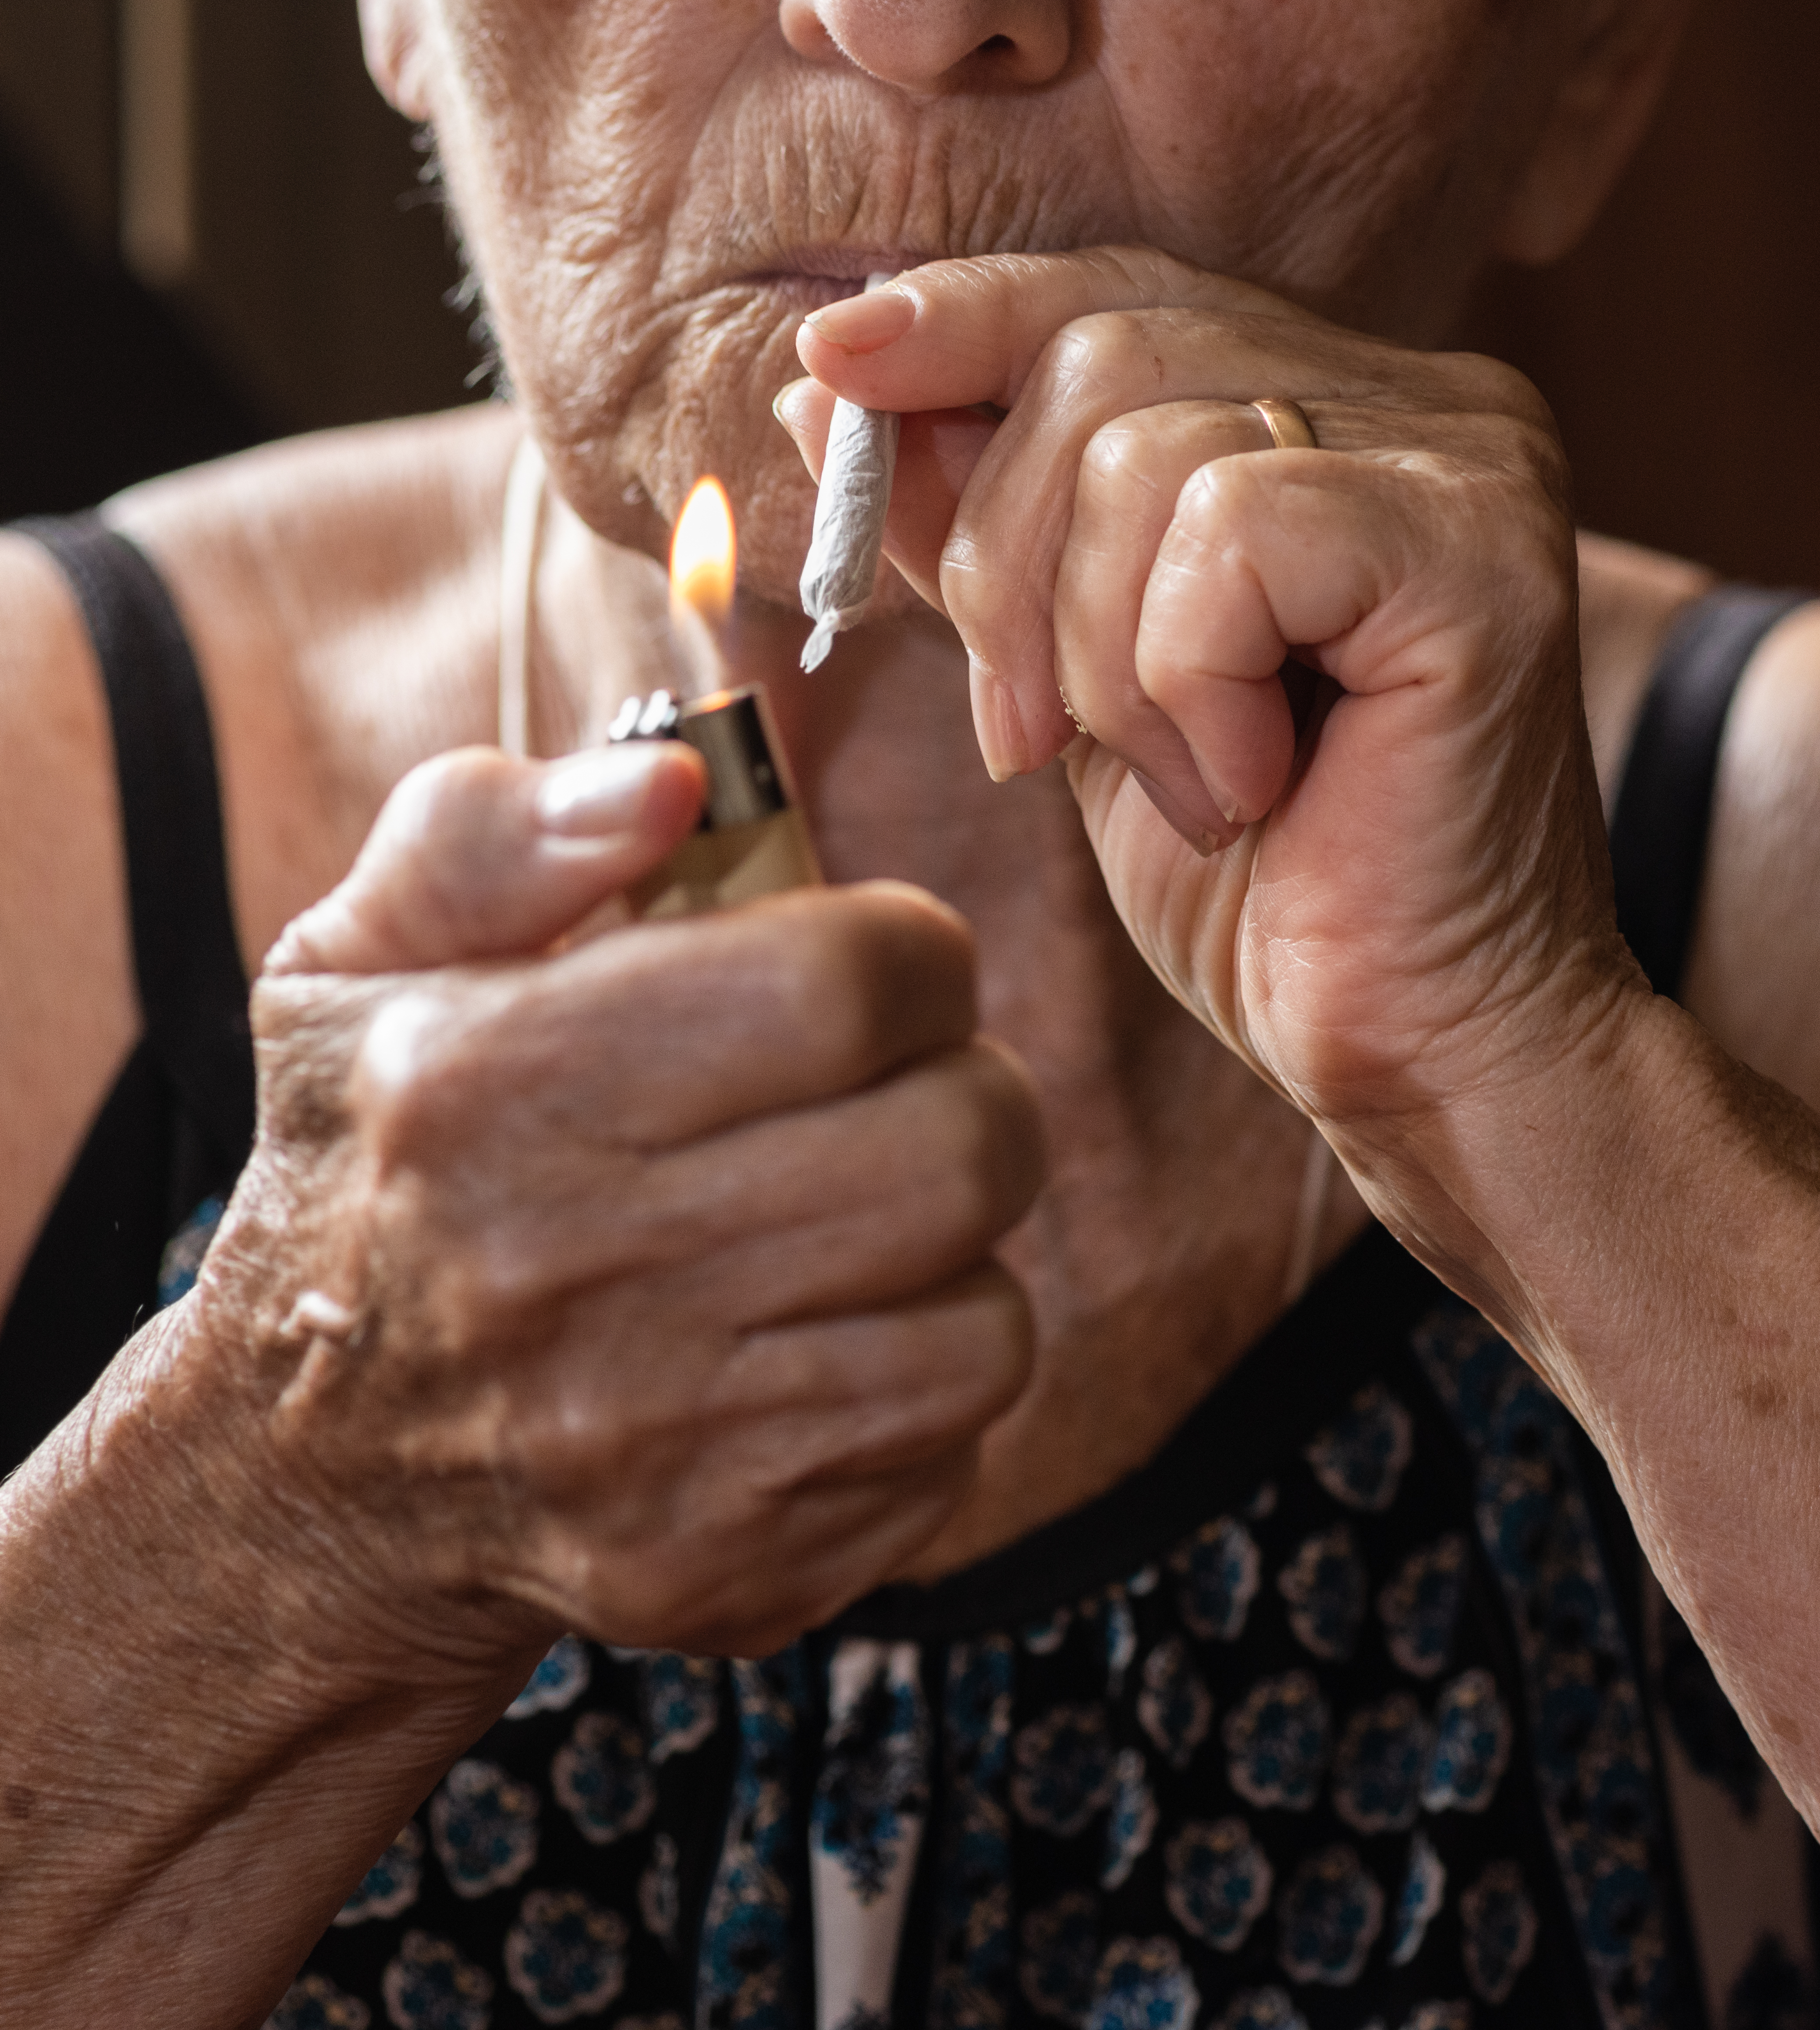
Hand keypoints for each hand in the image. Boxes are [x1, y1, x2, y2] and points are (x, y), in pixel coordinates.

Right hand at [184, 741, 1038, 1671]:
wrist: (309, 1471)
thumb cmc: (378, 1171)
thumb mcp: (366, 968)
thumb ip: (498, 833)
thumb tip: (674, 780)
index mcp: (489, 1091)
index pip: (849, 982)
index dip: (907, 955)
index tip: (872, 972)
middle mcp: (566, 1276)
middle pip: (957, 1148)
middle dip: (963, 1097)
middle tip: (896, 1099)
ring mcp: (653, 1446)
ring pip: (985, 1313)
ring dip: (950, 1255)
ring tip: (856, 1229)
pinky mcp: (723, 1564)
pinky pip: (954, 1444)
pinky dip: (922, 1387)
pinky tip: (822, 1351)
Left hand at [780, 248, 1640, 1143]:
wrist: (1428, 1057)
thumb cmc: (1273, 893)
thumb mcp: (1076, 687)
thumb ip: (985, 531)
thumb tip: (835, 379)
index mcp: (1346, 411)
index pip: (1117, 294)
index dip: (965, 319)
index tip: (831, 363)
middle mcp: (1432, 403)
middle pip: (1107, 352)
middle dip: (1008, 560)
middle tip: (1033, 740)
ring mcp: (1473, 462)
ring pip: (1151, 448)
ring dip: (1104, 657)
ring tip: (1189, 785)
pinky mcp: (1476, 548)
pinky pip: (1231, 533)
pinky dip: (1189, 682)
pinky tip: (1256, 785)